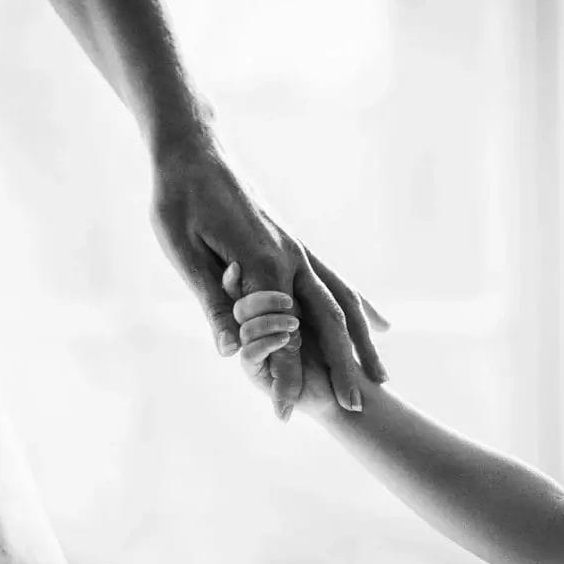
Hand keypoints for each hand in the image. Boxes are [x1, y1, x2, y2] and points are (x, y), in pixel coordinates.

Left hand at [150, 138, 387, 419]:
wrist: (194, 149)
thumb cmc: (179, 200)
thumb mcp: (184, 252)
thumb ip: (213, 301)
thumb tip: (230, 350)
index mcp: (262, 262)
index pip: (280, 332)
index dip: (284, 375)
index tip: (286, 413)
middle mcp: (290, 257)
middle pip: (327, 321)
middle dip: (341, 368)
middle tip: (354, 410)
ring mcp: (298, 249)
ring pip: (342, 301)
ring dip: (363, 342)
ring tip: (384, 377)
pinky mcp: (296, 244)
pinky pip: (337, 280)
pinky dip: (361, 305)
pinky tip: (381, 323)